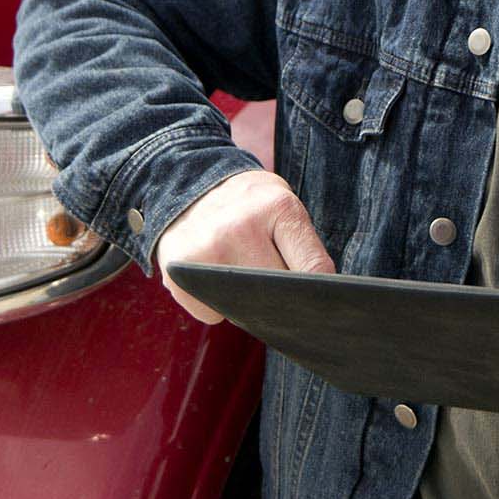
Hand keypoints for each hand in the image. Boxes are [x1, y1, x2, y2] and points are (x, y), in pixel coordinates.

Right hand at [154, 168, 334, 322]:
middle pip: (279, 295)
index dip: (319, 292)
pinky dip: (216, 307)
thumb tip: (321, 305)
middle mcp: (239, 227)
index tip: (318, 299)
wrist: (188, 183)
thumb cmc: (248, 203)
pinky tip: (212, 277)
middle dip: (281, 298)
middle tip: (274, 281)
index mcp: (276, 206)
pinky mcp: (177, 271)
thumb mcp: (283, 205)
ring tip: (240, 271)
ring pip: (245, 311)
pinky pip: (212, 314)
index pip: (314, 270)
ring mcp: (206, 250)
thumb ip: (303, 247)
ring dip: (248, 304)